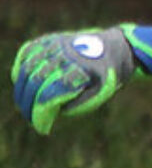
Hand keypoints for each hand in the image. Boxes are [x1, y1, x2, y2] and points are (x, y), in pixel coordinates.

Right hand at [12, 24, 151, 134]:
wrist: (115, 47)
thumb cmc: (107, 75)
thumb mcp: (102, 93)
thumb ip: (82, 103)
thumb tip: (56, 111)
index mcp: (79, 70)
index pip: (49, 94)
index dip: (40, 113)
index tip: (41, 127)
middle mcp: (63, 55)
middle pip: (35, 82)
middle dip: (28, 104)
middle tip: (30, 118)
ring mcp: (54, 45)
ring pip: (28, 67)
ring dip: (21, 88)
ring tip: (23, 105)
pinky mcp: (49, 39)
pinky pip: (27, 52)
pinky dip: (21, 68)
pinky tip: (20, 82)